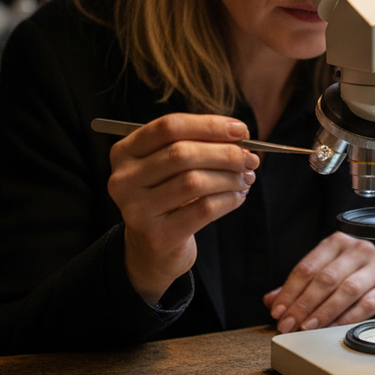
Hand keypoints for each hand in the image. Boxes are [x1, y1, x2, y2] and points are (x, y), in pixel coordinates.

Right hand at [107, 113, 258, 305]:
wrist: (153, 248)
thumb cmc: (168, 196)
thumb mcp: (170, 166)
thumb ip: (197, 144)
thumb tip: (240, 137)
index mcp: (125, 152)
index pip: (169, 127)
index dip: (209, 125)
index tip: (241, 130)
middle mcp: (123, 179)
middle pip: (181, 153)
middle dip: (225, 153)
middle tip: (250, 158)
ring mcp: (137, 209)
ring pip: (194, 182)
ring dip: (229, 177)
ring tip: (246, 178)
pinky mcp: (157, 236)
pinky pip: (203, 210)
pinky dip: (228, 199)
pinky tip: (238, 196)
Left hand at [263, 232, 374, 332]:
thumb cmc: (354, 273)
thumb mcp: (324, 273)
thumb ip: (298, 287)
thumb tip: (271, 301)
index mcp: (338, 242)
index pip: (308, 267)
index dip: (290, 291)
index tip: (278, 311)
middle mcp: (360, 251)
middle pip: (326, 279)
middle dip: (303, 305)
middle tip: (288, 324)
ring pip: (346, 290)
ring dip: (323, 312)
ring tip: (306, 328)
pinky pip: (368, 304)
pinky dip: (347, 318)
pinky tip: (332, 328)